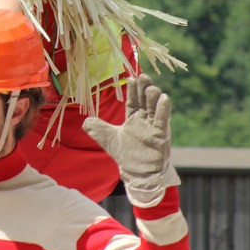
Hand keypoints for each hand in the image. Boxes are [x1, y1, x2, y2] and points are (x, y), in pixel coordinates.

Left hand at [81, 74, 179, 206]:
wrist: (138, 174)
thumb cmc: (126, 155)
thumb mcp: (108, 139)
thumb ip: (98, 129)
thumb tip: (85, 122)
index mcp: (133, 119)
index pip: (133, 101)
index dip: (133, 90)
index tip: (131, 78)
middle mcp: (144, 120)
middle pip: (144, 101)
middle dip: (144, 89)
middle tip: (143, 76)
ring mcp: (153, 127)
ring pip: (154, 108)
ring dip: (153, 97)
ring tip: (151, 87)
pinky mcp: (160, 135)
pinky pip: (162, 121)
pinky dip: (163, 110)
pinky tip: (164, 98)